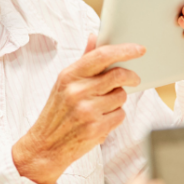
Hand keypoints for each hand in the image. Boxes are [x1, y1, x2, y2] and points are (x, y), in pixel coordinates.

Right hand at [12, 35, 143, 183]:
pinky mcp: (96, 129)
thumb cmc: (56, 113)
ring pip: (121, 96)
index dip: (124, 50)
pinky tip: (101, 120)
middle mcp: (77, 92)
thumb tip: (94, 36)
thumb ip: (82, 61)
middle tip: (134, 79)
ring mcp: (87, 111)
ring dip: (119, 100)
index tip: (139, 49)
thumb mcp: (63, 84)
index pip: (102, 55)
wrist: (45, 146)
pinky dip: (115, 117)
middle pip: (118, 76)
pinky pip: (120, 115)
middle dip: (131, 77)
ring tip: (104, 106)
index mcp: (68, 76)